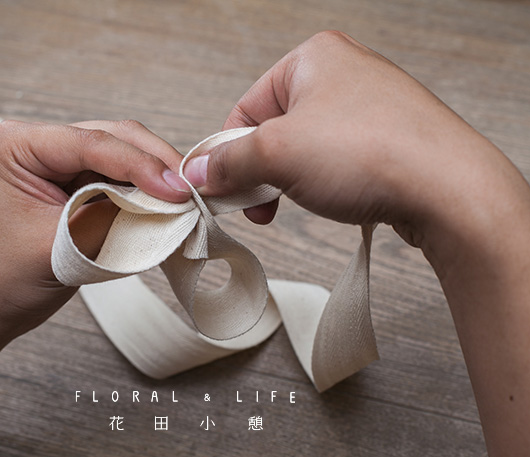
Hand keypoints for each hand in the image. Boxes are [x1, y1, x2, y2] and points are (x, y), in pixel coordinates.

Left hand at [0, 119, 190, 339]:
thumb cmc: (1, 279)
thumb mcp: (60, 245)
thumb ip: (115, 218)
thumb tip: (169, 203)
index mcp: (18, 145)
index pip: (92, 143)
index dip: (141, 165)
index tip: (178, 190)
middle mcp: (38, 143)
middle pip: (113, 139)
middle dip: (155, 165)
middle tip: (192, 193)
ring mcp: (57, 162)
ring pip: (122, 157)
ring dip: (153, 178)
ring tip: (184, 202)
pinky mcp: (73, 183)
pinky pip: (117, 179)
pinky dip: (143, 193)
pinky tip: (163, 207)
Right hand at [183, 31, 529, 456]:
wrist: (448, 190)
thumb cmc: (374, 154)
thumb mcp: (277, 154)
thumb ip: (229, 162)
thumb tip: (202, 172)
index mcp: (313, 59)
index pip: (246, 107)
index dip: (227, 152)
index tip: (220, 187)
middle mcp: (344, 76)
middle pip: (274, 129)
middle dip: (261, 171)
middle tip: (258, 202)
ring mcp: (369, 109)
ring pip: (305, 149)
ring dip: (290, 181)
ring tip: (300, 200)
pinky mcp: (387, 142)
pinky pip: (337, 162)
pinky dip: (323, 184)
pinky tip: (331, 200)